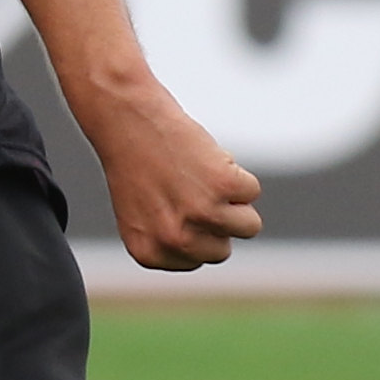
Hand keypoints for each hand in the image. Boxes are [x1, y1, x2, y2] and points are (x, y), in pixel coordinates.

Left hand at [83, 79, 261, 271]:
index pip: (198, 260)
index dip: (195, 229)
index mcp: (149, 253)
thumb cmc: (135, 162)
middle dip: (216, 220)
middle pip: (223, 250)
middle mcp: (174, 240)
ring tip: (202, 175)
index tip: (174, 203)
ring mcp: (201, 213)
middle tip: (188, 187)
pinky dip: (236, 170)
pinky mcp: (223, 186)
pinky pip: (252, 190)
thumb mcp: (141, 215)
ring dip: (234, 199)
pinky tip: (204, 157)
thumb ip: (171, 241)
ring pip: (248, 225)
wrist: (128, 118)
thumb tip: (217, 247)